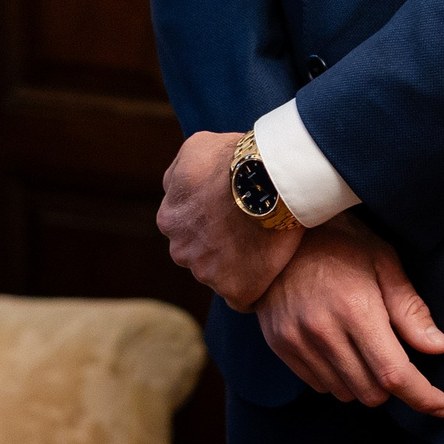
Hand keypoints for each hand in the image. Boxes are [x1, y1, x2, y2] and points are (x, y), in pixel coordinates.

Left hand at [157, 131, 303, 309]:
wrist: (274, 177)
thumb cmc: (237, 156)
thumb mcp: (195, 148)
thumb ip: (179, 173)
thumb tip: (174, 187)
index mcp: (170, 218)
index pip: (188, 227)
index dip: (214, 220)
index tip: (237, 211)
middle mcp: (181, 250)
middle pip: (201, 254)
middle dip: (222, 245)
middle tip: (254, 227)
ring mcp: (206, 272)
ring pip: (220, 274)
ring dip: (240, 264)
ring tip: (268, 243)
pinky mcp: (234, 289)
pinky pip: (243, 295)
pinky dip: (256, 284)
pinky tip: (272, 266)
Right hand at [257, 216, 443, 415]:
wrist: (278, 228)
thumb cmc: (340, 240)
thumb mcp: (383, 261)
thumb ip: (410, 309)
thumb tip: (438, 347)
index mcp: (355, 308)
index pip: (393, 372)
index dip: (422, 396)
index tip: (443, 406)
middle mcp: (322, 331)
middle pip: (371, 391)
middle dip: (394, 385)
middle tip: (399, 356)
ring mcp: (297, 341)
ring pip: (345, 393)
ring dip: (365, 382)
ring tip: (368, 347)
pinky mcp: (280, 346)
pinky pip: (319, 385)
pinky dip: (339, 378)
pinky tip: (344, 348)